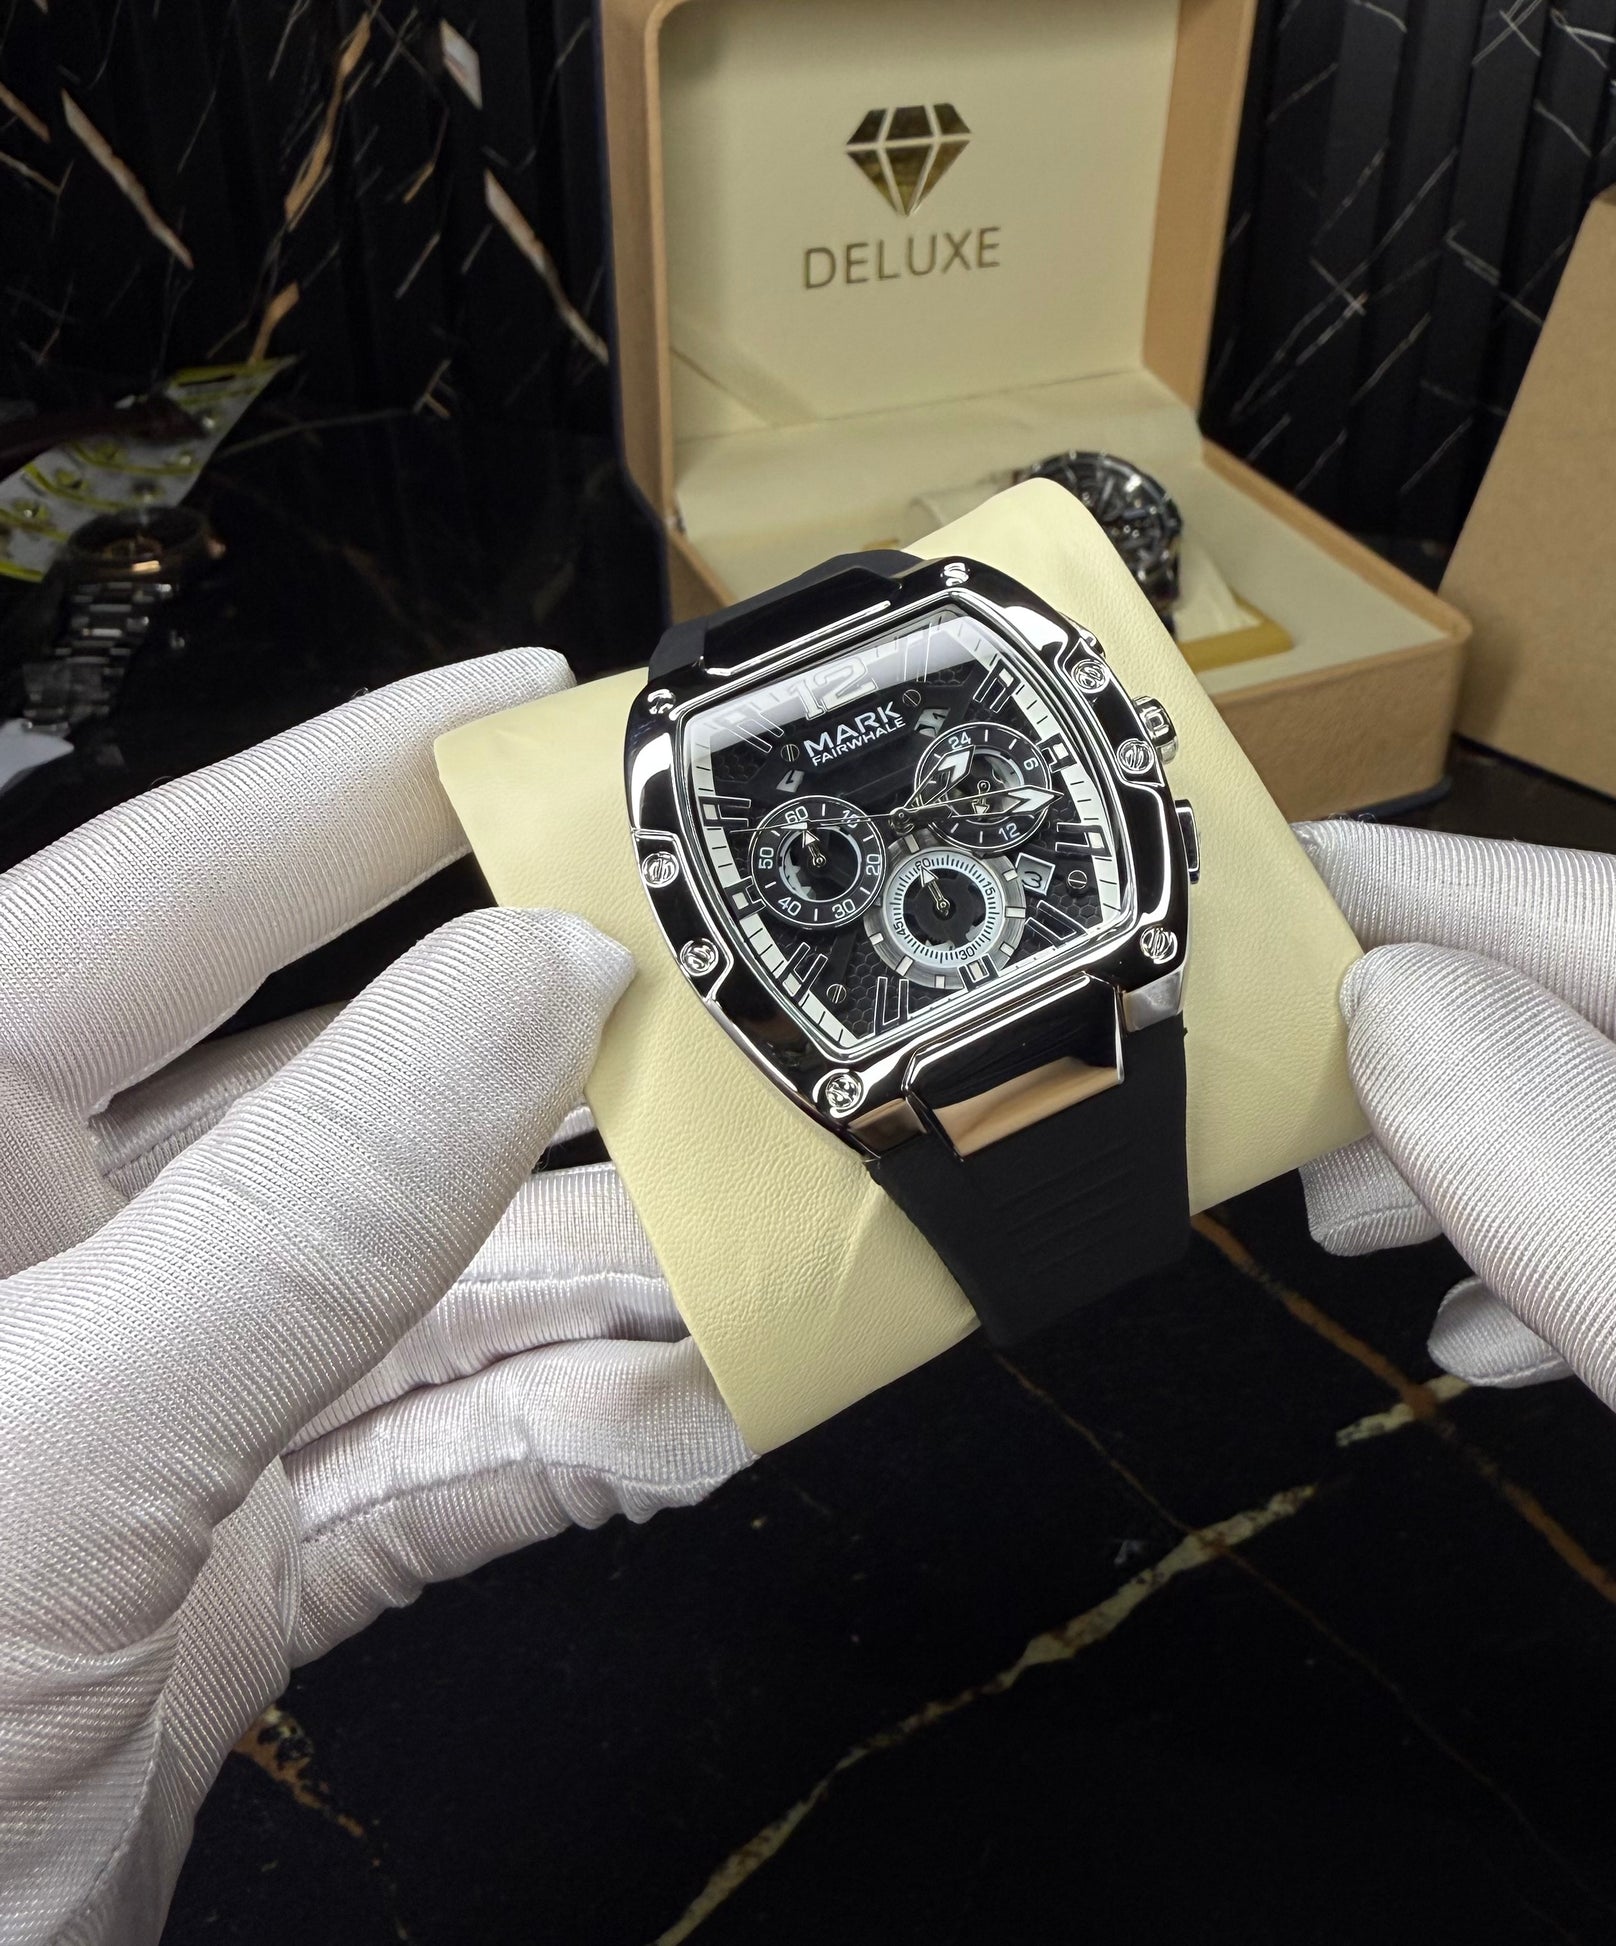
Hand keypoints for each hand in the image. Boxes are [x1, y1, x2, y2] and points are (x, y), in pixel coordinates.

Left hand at [0, 654, 749, 1944]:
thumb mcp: (68, 1441)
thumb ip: (315, 1208)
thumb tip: (541, 984)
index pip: (168, 898)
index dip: (357, 781)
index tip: (531, 703)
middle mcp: (61, 1257)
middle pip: (356, 1109)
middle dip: (561, 1077)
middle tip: (740, 1011)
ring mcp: (159, 1419)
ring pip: (433, 1298)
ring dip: (613, 1292)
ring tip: (786, 1251)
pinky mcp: (235, 1573)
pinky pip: (443, 1466)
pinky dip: (576, 1446)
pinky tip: (703, 1419)